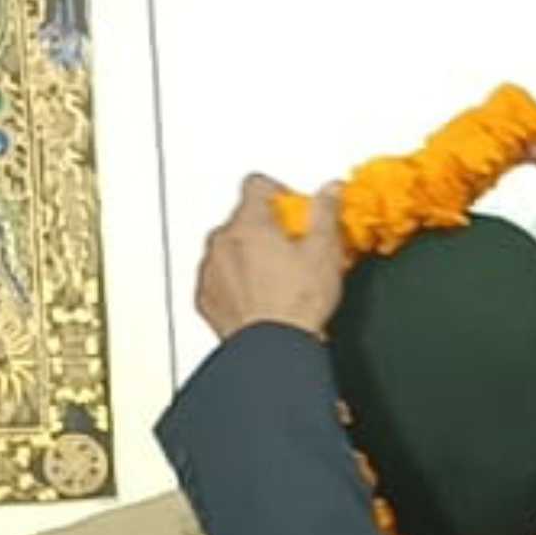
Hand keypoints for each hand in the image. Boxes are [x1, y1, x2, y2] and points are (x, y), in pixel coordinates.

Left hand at [196, 174, 346, 345]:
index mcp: (251, 224)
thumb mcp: (324, 251)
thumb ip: (325, 212)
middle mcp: (223, 242)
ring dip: (247, 254)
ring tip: (276, 277)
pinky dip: (234, 281)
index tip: (292, 209)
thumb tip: (329, 191)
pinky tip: (259, 296)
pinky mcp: (205, 298)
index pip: (256, 185)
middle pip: (241, 218)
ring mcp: (210, 270)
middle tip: (291, 248)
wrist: (272, 349)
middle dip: (264, 228)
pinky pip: (218, 278)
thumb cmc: (296, 304)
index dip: (278, 192)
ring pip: (227, 248)